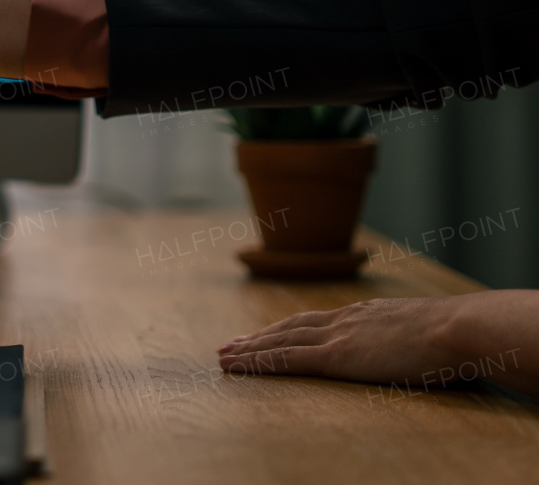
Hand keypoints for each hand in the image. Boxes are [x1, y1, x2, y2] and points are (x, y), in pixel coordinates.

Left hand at [217, 297, 464, 384]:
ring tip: (224, 357)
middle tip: (230, 346)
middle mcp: (344, 320)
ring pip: (280, 341)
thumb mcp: (427, 332)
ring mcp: (338, 337)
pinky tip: (238, 367)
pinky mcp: (337, 357)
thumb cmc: (456, 336)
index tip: (266, 334)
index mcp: (364, 314)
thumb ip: (411, 338)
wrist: (458, 329)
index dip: (287, 328)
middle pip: (289, 327)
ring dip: (249, 350)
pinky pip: (286, 359)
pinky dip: (258, 362)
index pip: (315, 321)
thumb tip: (417, 348)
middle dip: (258, 338)